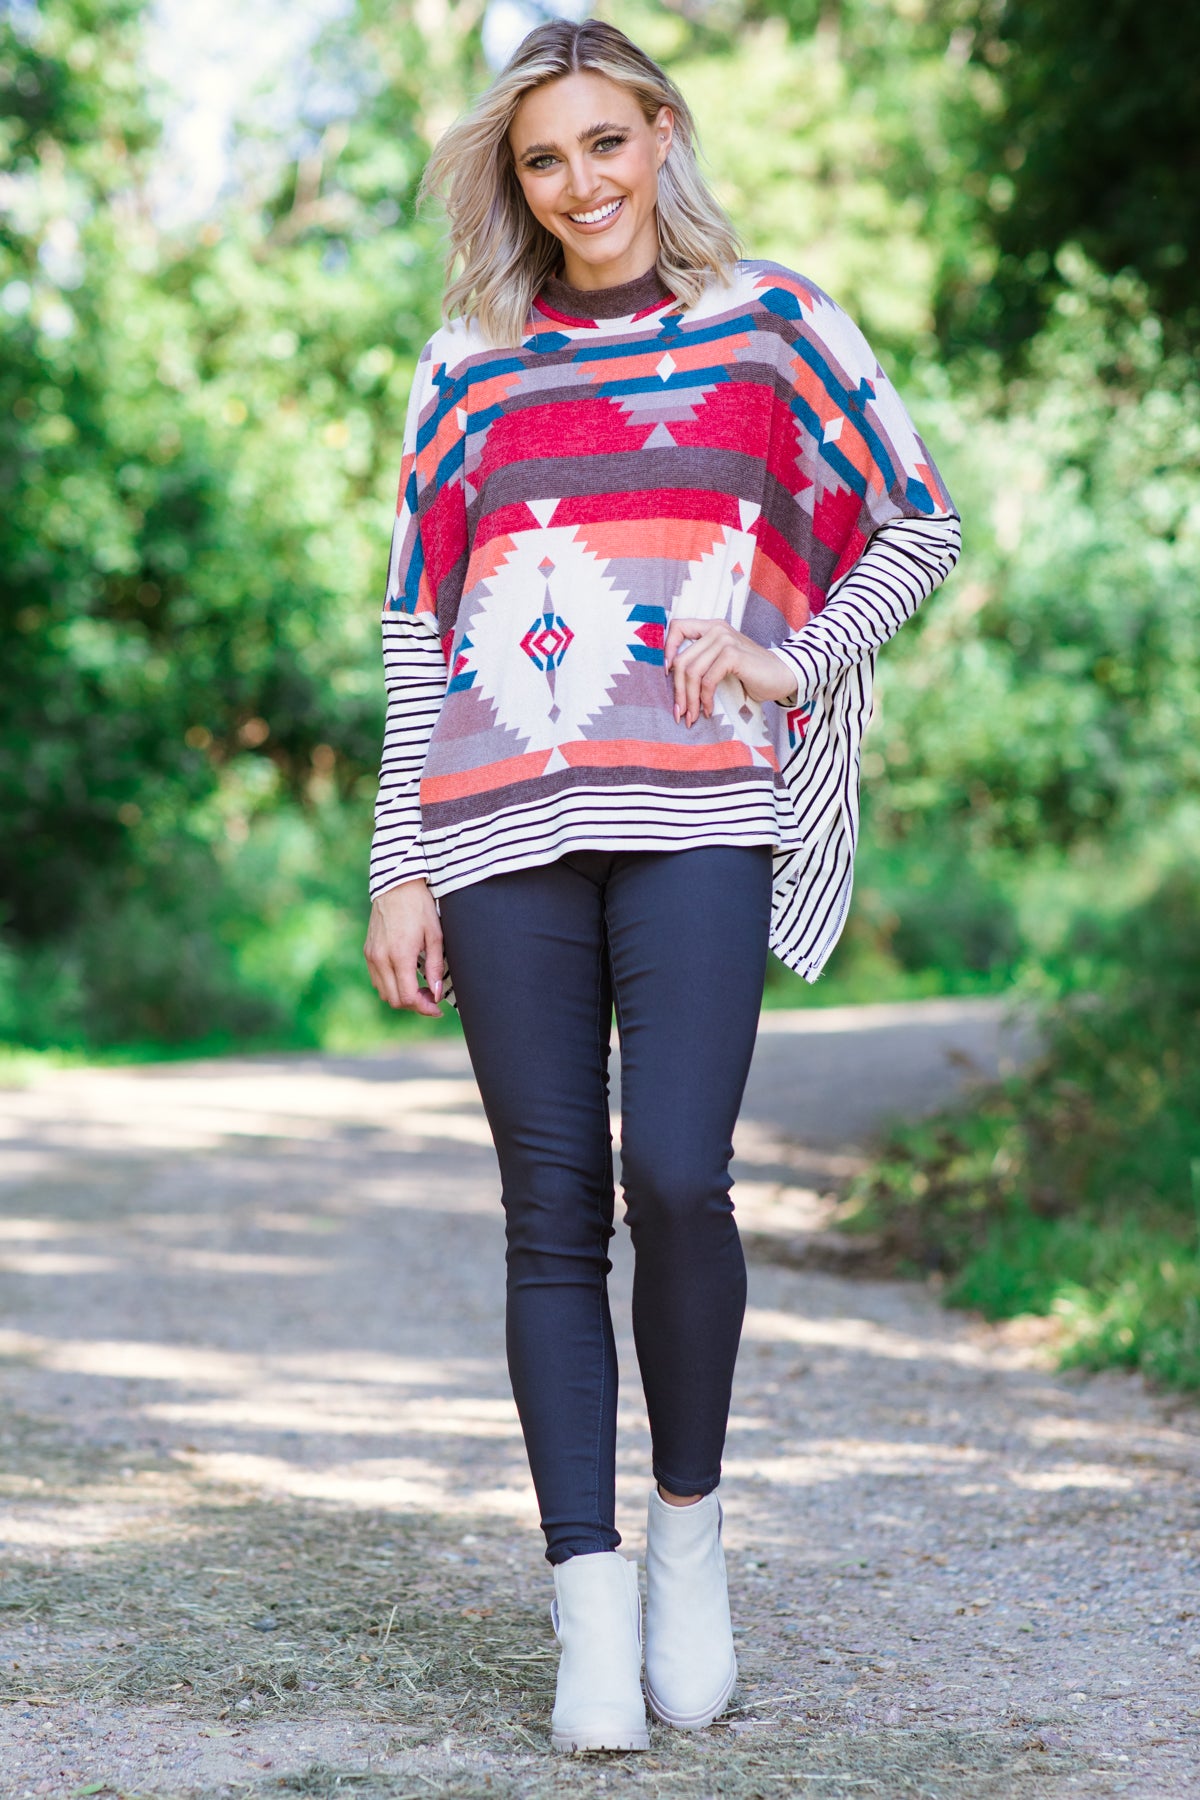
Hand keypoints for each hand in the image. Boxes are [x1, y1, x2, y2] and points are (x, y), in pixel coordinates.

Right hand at [364, 879, 443, 1016]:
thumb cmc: (420, 907)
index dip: (424, 1008)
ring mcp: (371, 956)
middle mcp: (381, 959)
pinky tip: (405, 977)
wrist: (397, 885)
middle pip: (395, 1000)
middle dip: (415, 1004)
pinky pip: (377, 980)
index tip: (437, 1008)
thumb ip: (435, 968)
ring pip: (383, 993)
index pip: (408, 997)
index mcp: (399, 956)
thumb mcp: (435, 936)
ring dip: (402, 996)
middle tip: (431, 997)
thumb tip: (436, 994)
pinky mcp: (367, 951)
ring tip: (420, 987)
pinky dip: (390, 986)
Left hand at [665, 618, 796, 726]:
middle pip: (681, 660)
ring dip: (690, 699)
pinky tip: (709, 710)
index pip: (677, 627)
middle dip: (678, 691)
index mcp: (711, 628)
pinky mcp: (733, 655)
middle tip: (680, 713)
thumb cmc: (752, 674)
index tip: (666, 675)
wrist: (784, 676)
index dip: (666, 650)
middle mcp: (716, 630)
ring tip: (692, 716)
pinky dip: (706, 699)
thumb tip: (671, 678)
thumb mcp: (721, 663)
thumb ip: (702, 661)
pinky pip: (708, 681)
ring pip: (691, 672)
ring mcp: (725, 640)